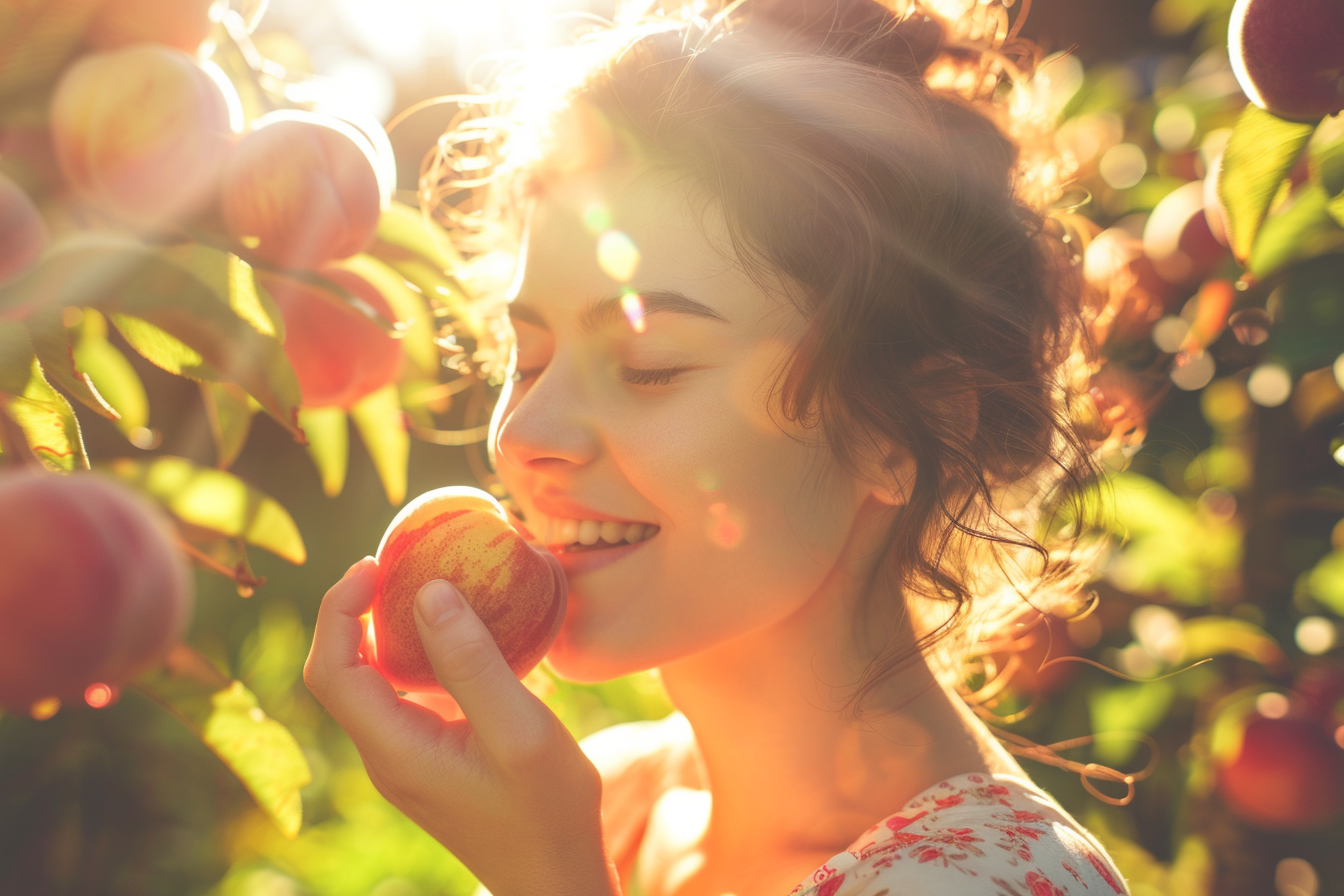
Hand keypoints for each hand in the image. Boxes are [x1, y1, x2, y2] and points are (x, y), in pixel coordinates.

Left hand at [304, 557, 620, 895]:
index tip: (377, 564)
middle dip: (355, 610)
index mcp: (394, 749)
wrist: (556, 878)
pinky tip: (455, 634)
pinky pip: (402, 694)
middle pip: (341, 671)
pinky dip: (414, 654)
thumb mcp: (520, 731)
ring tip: (424, 584)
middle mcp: (386, 754)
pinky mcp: (428, 757)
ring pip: (370, 682)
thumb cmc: (546, 810)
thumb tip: (428, 590)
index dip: (339, 609)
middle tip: (397, 563)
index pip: (332, 669)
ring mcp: (405, 758)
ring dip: (385, 630)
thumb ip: (472, 662)